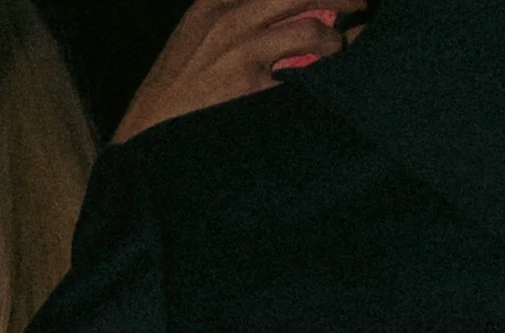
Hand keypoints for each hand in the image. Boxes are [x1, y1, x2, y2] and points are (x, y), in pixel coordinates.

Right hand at [116, 0, 342, 130]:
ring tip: (339, 51)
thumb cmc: (170, 100)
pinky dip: (321, 78)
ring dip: (334, 41)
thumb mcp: (192, 41)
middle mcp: (228, 17)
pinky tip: (325, 85)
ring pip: (309, 28)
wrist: (143, 146)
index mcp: (213, 2)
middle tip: (361, 3)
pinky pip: (302, 76)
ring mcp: (239, 50)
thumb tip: (279, 13)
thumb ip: (227, 19)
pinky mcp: (249, 87)